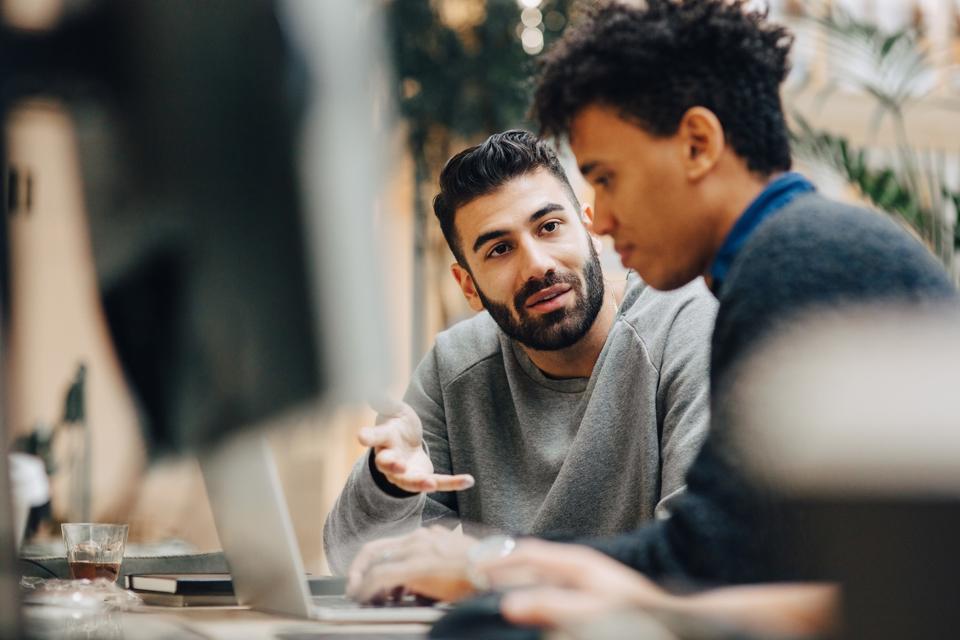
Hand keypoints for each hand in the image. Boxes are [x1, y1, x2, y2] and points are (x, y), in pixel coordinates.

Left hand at [346, 526, 478, 602]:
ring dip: (362, 582)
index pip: (390, 545)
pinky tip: (364, 599)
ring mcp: (418, 550)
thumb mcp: (455, 561)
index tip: (364, 577)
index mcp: (428, 536)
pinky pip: (380, 577)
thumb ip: (434, 564)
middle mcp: (420, 538)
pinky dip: (367, 588)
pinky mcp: (417, 566)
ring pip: (375, 562)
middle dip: (358, 570)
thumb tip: (419, 584)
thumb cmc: (484, 571)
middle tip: (352, 587)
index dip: (371, 561)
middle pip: (376, 549)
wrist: (499, 572)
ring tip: (359, 597)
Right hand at [360, 399, 473, 492]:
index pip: (374, 437)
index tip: (360, 436)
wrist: (406, 445)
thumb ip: (387, 403)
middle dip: (391, 465)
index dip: (367, 436)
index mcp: (383, 439)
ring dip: (418, 483)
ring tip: (430, 483)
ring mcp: (404, 473)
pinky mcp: (422, 478)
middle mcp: (390, 459)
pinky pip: (438, 482)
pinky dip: (453, 483)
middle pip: (386, 464)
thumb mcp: (395, 410)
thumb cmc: (398, 425)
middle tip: (398, 465)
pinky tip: (469, 480)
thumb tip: (373, 392)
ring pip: (408, 481)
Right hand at [479, 540, 669, 627]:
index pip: (528, 554)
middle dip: (504, 565)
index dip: (499, 561)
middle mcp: (579, 565)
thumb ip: (550, 606)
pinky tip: (529, 600)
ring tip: (493, 585)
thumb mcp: (590, 613)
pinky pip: (552, 583)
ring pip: (542, 571)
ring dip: (518, 576)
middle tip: (474, 576)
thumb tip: (509, 604)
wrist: (672, 620)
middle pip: (532, 559)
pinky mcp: (590, 590)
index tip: (473, 569)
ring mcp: (585, 576)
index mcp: (576, 563)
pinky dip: (534, 588)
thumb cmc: (633, 615)